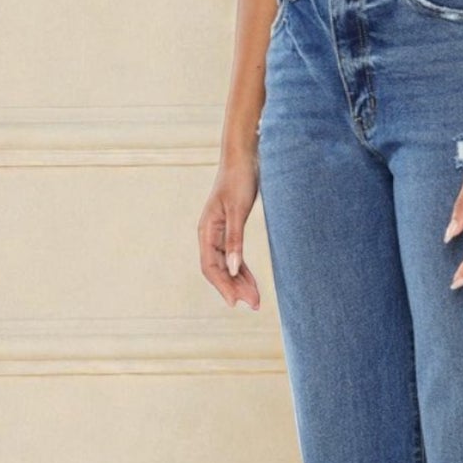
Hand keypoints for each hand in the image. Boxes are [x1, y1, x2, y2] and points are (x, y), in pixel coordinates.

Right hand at [200, 154, 261, 308]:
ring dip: (240, 283)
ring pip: (227, 266)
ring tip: (256, 300)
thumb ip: (235, 239)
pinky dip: (243, 271)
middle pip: (219, 270)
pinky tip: (251, 282)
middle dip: (235, 288)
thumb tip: (234, 268)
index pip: (211, 266)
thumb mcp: (238, 210)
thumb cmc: (238, 179)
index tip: (236, 303)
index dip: (223, 286)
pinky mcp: (230, 231)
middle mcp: (209, 235)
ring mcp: (219, 234)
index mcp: (206, 230)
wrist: (243, 158)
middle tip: (255, 305)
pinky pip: (234, 257)